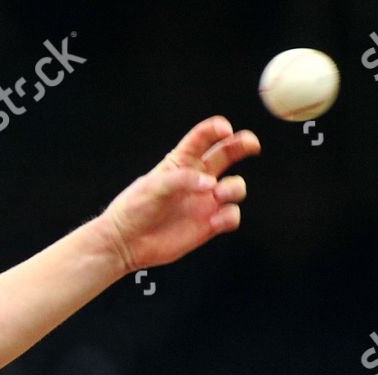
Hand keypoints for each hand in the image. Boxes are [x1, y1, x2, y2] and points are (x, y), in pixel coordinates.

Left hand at [99, 116, 260, 272]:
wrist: (125, 243)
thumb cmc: (133, 210)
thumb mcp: (153, 186)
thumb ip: (183, 180)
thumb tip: (211, 185)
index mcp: (181, 162)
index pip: (203, 137)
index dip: (216, 129)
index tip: (225, 129)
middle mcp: (197, 179)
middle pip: (228, 154)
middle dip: (243, 144)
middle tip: (252, 144)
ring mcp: (205, 201)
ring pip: (235, 186)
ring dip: (234, 187)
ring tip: (217, 195)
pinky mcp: (209, 224)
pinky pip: (232, 215)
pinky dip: (230, 216)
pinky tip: (215, 220)